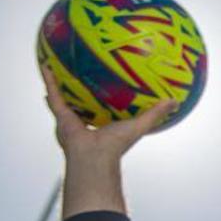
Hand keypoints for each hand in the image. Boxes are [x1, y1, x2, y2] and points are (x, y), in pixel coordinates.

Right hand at [41, 64, 177, 161]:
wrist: (95, 156)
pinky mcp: (60, 115)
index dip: (106, 96)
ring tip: (57, 65)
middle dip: (81, 88)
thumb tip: (175, 101)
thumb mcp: (140, 124)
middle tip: (82, 71)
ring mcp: (71, 118)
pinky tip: (45, 64)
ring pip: (63, 96)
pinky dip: (48, 79)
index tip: (108, 83)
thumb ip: (156, 113)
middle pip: (82, 100)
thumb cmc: (117, 145)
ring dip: (60, 82)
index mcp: (104, 123)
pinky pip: (53, 93)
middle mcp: (86, 120)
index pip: (105, 107)